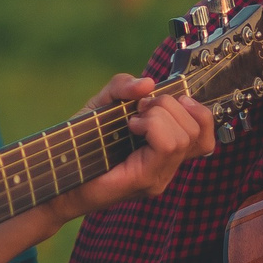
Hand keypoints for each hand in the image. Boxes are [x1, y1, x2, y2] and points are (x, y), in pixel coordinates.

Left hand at [56, 74, 216, 220]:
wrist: (56, 173)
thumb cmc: (79, 141)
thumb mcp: (102, 103)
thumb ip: (122, 87)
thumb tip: (148, 83)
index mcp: (165, 153)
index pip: (206, 135)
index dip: (195, 110)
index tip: (162, 100)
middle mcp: (167, 168)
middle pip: (195, 131)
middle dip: (169, 106)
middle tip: (140, 109)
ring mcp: (158, 177)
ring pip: (183, 137)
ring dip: (158, 116)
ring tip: (133, 120)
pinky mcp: (144, 179)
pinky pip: (166, 145)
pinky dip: (151, 126)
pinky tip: (130, 126)